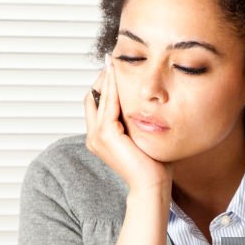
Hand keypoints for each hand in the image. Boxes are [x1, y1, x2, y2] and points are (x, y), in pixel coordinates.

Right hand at [84, 56, 171, 192]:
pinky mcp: (105, 135)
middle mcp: (93, 136)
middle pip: (92, 97)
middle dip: (102, 79)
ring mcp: (96, 136)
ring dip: (107, 78)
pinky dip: (112, 87)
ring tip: (115, 61)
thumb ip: (136, 121)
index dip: (103, 86)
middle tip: (114, 61)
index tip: (115, 69)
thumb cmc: (152, 165)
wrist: (151, 184)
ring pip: (98, 97)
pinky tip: (119, 74)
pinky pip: (108, 104)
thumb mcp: (141, 136)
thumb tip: (146, 104)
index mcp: (100, 138)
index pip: (96, 104)